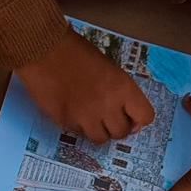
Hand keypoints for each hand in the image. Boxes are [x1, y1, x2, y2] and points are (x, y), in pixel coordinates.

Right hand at [17, 28, 154, 142]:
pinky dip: (79, 127)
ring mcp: (85, 117)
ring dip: (98, 131)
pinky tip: (73, 111)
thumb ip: (121, 92)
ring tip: (91, 117)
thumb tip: (127, 115)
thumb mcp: (109, 68)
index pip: (145, 117)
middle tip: (108, 117)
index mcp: (122, 88)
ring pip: (100, 139)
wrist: (45, 51)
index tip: (132, 117)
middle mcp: (107, 106)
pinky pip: (78, 133)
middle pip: (122, 132)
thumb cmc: (77, 53)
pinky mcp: (65, 122)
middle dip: (117, 126)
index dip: (138, 119)